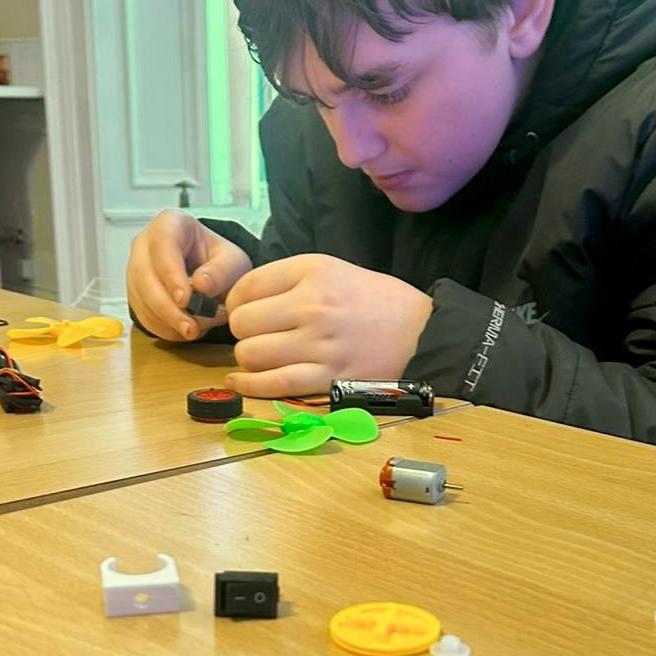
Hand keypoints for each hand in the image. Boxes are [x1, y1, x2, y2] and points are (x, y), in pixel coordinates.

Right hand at [125, 210, 252, 340]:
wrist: (211, 273)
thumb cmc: (219, 262)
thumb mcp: (233, 261)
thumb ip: (222, 271)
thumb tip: (201, 285)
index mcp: (170, 224)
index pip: (163, 246)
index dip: (171, 275)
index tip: (186, 300)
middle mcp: (145, 244)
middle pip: (145, 277)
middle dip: (168, 308)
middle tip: (191, 328)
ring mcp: (136, 270)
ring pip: (142, 300)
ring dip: (168, 321)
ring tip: (197, 329)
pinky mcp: (136, 295)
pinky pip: (144, 316)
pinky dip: (165, 328)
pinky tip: (185, 329)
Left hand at [223, 254, 433, 396]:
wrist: (420, 331)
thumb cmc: (375, 301)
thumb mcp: (333, 270)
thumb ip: (288, 280)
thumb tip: (240, 301)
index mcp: (312, 271)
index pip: (246, 287)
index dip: (235, 303)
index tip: (244, 311)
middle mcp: (313, 305)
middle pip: (242, 323)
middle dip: (243, 332)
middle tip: (258, 335)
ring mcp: (320, 344)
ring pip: (252, 354)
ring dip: (249, 359)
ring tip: (262, 356)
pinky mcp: (328, 377)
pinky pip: (274, 383)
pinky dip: (250, 385)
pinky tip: (241, 382)